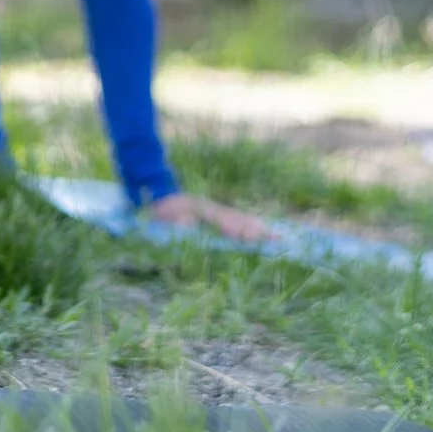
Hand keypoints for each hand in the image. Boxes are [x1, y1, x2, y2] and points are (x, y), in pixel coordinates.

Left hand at [144, 191, 275, 242]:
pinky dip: (248, 223)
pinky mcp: (213, 212)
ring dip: (255, 226)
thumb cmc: (157, 211)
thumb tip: (187, 223)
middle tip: (276, 237)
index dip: (237, 229)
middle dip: (255, 228)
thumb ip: (172, 221)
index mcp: (198, 208)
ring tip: (275, 234)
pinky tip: (258, 228)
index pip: (222, 220)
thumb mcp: (159, 217)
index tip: (253, 238)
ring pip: (238, 216)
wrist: (156, 193)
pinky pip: (234, 217)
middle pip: (236, 217)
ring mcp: (213, 207)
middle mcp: (210, 206)